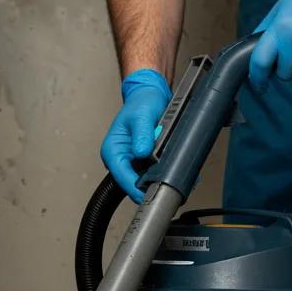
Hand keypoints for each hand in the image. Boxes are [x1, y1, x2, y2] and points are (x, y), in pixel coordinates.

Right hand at [101, 69, 170, 202]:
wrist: (150, 96)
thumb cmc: (141, 102)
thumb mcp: (142, 115)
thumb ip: (142, 134)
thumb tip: (141, 152)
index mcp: (113, 150)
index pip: (121, 176)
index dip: (134, 188)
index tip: (147, 194)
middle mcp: (121, 159)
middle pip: (133, 183)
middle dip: (150, 186)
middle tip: (168, 187)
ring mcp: (133, 163)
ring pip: (145, 181)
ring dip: (160, 180)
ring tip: (175, 178)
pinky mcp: (144, 163)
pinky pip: (154, 174)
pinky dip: (166, 174)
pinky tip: (177, 173)